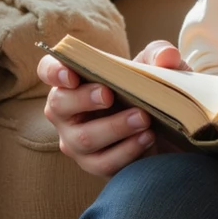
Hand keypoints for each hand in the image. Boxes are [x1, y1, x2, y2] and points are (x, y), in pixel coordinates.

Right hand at [39, 40, 188, 177]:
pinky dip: (127, 150)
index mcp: (74, 80)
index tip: (71, 75)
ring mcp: (77, 141)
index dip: (53, 71)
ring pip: (83, 138)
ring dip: (114, 127)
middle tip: (108, 94)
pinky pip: (104, 163)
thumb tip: (165, 57)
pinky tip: (147, 137)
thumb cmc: (149, 89)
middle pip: (58, 105)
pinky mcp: (96, 164)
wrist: (168, 127)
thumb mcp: (157, 67)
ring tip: (143, 118)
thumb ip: (160, 54)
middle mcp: (67, 112)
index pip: (49, 70)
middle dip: (83, 99)